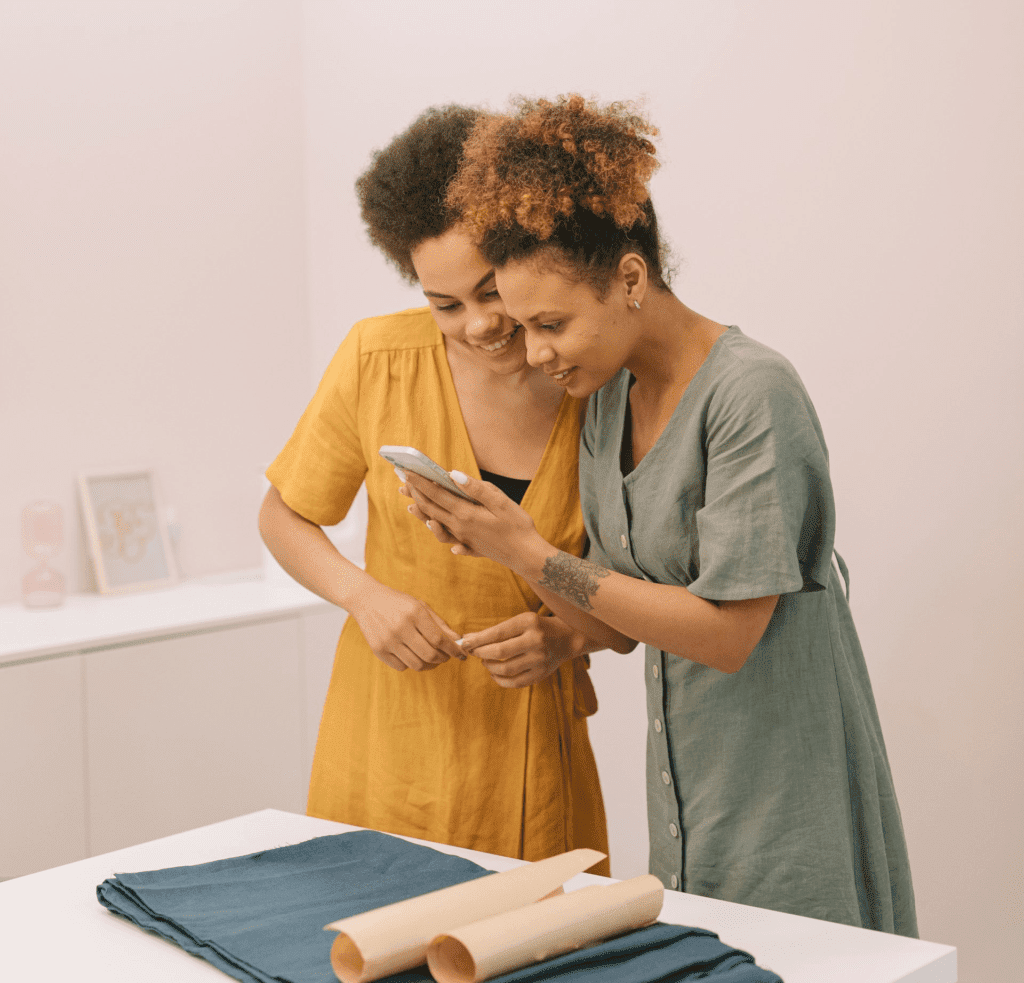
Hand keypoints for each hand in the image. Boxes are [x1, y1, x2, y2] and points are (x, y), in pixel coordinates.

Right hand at [348, 579, 464, 671]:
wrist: (367, 601)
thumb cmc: (398, 603)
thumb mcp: (420, 606)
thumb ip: (440, 623)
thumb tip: (458, 640)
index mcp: (414, 613)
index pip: (439, 639)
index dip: (452, 649)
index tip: (460, 654)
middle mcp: (401, 628)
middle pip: (429, 654)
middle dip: (443, 659)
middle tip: (446, 657)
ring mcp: (388, 640)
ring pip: (416, 664)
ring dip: (429, 665)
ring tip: (432, 659)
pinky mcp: (378, 650)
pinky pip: (401, 667)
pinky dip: (411, 664)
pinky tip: (413, 655)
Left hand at [400, 470, 540, 570]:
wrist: (528, 557)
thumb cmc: (518, 526)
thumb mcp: (501, 502)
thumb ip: (476, 488)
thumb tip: (453, 474)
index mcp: (465, 514)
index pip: (436, 494)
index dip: (420, 482)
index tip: (407, 471)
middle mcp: (459, 528)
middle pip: (431, 509)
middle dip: (416, 494)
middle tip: (402, 482)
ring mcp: (464, 539)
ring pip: (436, 525)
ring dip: (422, 514)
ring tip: (411, 505)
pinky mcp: (471, 547)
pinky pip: (451, 541)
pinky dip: (441, 534)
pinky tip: (436, 529)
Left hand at [460, 612, 583, 688]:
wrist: (568, 638)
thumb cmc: (537, 627)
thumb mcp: (522, 620)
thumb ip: (499, 630)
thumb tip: (470, 638)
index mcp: (529, 622)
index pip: (497, 632)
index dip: (478, 639)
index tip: (464, 642)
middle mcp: (536, 640)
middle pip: (500, 651)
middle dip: (481, 653)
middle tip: (472, 652)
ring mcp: (540, 659)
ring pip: (506, 669)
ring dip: (489, 666)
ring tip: (485, 662)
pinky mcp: (542, 674)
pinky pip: (515, 682)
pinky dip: (500, 680)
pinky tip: (494, 674)